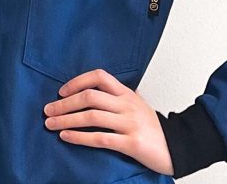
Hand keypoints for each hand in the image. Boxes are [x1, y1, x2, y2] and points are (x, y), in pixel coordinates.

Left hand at [43, 68, 172, 175]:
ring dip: (66, 120)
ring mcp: (131, 123)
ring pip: (91, 116)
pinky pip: (100, 138)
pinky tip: (66, 137)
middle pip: (90, 96)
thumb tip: (87, 92)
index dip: (76, 81)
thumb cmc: (153, 129)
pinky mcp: (132, 143)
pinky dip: (79, 137)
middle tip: (47, 110)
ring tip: (50, 124)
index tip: (60, 92)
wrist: (179, 149)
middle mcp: (128, 105)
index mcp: (127, 94)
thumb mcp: (136, 106)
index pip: (99, 76)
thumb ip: (116, 98)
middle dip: (64, 103)